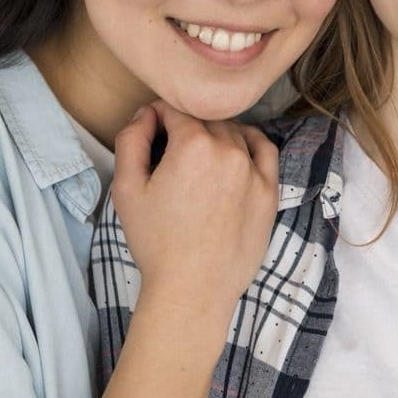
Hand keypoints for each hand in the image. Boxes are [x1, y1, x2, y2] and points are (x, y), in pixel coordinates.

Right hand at [111, 101, 278, 322]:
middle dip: (186, 127)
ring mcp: (254, 169)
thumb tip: (146, 114)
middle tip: (171, 152)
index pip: (176, 110)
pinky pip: (264, 150)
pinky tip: (236, 152)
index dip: (159, 117)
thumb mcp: (127, 190)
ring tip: (199, 159)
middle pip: (206, 119)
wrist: (194, 287)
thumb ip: (131, 141)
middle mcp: (229, 150)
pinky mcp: (270, 190)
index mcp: (193, 145)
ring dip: (216, 135)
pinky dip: (250, 143)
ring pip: (234, 132)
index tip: (152, 131)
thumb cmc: (156, 242)